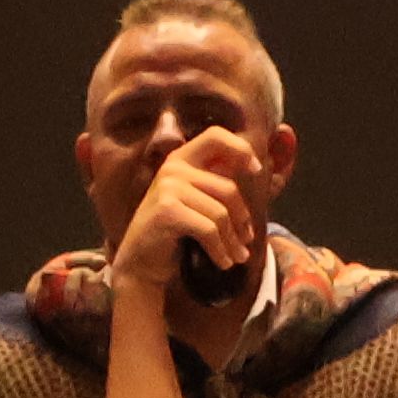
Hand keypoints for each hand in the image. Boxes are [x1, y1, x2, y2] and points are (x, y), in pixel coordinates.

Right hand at [112, 138, 253, 307]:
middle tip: (246, 241)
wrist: (141, 262)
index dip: (240, 149)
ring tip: (237, 257)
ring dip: (233, 241)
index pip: (215, 136)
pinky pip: (209, 229)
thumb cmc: (175, 232)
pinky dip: (220, 250)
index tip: (255, 170)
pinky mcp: (167, 210)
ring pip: (221, 213)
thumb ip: (216, 181)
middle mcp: (173, 168)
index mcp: (182, 159)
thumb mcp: (197, 200)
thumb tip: (254, 166)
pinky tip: (223, 262)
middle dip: (242, 219)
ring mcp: (168, 187)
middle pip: (228, 188)